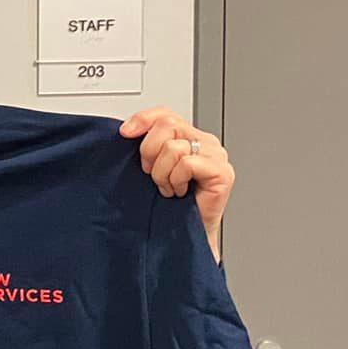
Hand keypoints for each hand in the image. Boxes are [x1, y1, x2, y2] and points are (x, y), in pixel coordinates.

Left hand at [121, 108, 232, 260]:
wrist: (183, 235)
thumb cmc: (167, 204)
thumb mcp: (150, 167)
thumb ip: (146, 144)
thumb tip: (126, 130)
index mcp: (189, 136)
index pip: (165, 113)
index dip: (143, 120)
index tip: (125, 134)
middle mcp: (205, 142)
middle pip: (167, 126)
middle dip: (149, 152)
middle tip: (152, 174)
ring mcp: (217, 156)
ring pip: (174, 147)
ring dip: (162, 174)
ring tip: (169, 187)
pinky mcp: (222, 172)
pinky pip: (187, 164)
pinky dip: (176, 180)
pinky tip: (180, 192)